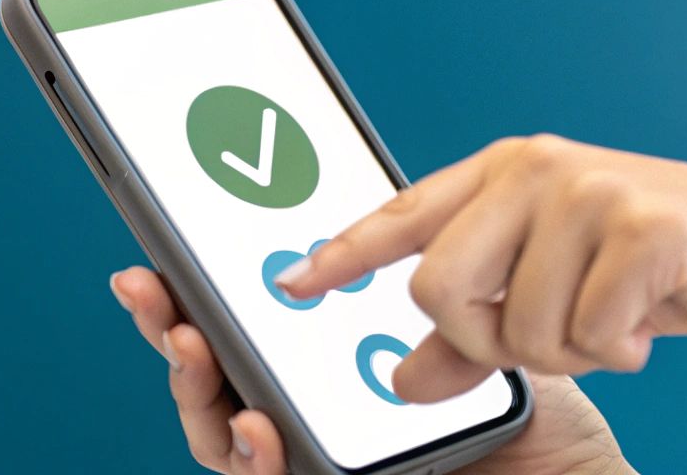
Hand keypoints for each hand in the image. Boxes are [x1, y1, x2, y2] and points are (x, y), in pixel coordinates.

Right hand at [109, 266, 631, 474]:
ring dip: (195, 388)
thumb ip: (416, 290)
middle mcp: (316, 414)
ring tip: (191, 344)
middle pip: (217, 372)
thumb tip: (345, 235)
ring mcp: (320, 461)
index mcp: (339, 363)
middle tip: (148, 284)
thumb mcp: (475, 328)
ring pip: (224, 431)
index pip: (252, 322)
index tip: (165, 250)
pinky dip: (249, 454)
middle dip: (168, 327)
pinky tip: (259, 422)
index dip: (199, 290)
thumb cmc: (539, 414)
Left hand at [276, 135, 686, 400]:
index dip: (343, 254)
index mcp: (510, 170)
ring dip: (570, 351)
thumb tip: (403, 378)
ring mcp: (594, 192)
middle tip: (547, 336)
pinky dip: (619, 349)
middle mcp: (541, 169)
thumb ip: (476, 332)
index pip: (403, 213)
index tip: (290, 285)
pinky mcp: (646, 228)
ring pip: (518, 326)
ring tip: (614, 319)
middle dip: (487, 340)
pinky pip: (590, 332)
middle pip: (440, 288)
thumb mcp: (558, 291)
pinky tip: (649, 321)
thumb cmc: (658, 264)